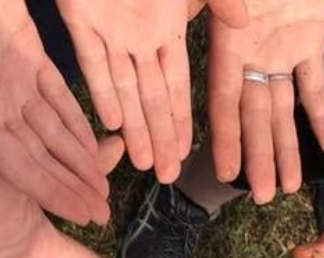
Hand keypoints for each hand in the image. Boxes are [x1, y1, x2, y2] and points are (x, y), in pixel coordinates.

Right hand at [0, 0, 110, 225]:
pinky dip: (78, 121)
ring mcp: (15, 82)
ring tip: (103, 187)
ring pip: (55, 132)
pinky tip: (96, 142)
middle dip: (72, 187)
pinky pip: (59, 97)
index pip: (21, 166)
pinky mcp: (29, 56)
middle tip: (102, 212)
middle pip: (43, 158)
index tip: (81, 215)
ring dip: (79, 161)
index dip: (52, 193)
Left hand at [55, 0, 230, 182]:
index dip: (182, 118)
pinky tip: (112, 123)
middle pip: (151, 96)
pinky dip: (101, 91)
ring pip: (123, 88)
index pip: (177, 82)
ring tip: (141, 163)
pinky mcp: (78, 16)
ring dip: (133, 127)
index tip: (187, 152)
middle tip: (167, 176)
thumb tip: (244, 22)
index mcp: (167, 24)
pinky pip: (90, 60)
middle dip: (160, 137)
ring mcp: (110, 29)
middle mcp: (140, 36)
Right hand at [208, 0, 323, 202]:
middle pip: (253, 114)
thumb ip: (227, 2)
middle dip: (259, 156)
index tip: (224, 173)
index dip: (225, 136)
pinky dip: (321, 115)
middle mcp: (251, 52)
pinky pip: (314, 85)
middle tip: (262, 196)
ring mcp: (279, 48)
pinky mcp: (309, 40)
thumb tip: (233, 15)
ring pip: (282, 109)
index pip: (223, 99)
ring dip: (287, 147)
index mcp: (228, 40)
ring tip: (289, 187)